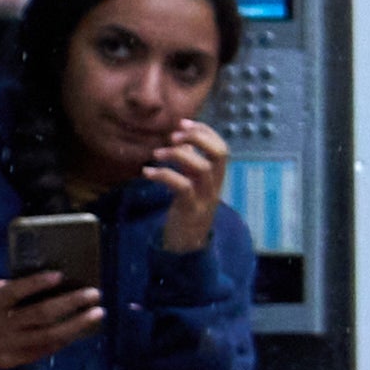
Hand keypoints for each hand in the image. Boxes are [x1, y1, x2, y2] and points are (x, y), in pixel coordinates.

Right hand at [0, 271, 101, 369]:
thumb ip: (18, 290)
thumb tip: (60, 281)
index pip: (14, 291)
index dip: (36, 283)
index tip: (59, 276)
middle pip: (40, 313)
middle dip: (70, 302)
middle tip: (94, 293)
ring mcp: (7, 344)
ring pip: (48, 334)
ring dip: (78, 323)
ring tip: (98, 312)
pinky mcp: (14, 359)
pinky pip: (46, 348)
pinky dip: (65, 338)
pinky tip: (81, 329)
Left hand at [134, 115, 226, 259]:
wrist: (188, 245)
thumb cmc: (186, 210)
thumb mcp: (192, 185)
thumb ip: (190, 165)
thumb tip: (183, 141)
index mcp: (216, 177)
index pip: (222, 147)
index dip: (205, 131)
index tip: (183, 123)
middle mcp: (215, 185)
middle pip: (220, 153)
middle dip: (198, 138)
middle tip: (174, 135)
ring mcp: (205, 197)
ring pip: (202, 168)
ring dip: (178, 155)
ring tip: (157, 154)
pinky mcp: (191, 209)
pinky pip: (182, 187)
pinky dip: (163, 175)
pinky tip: (147, 172)